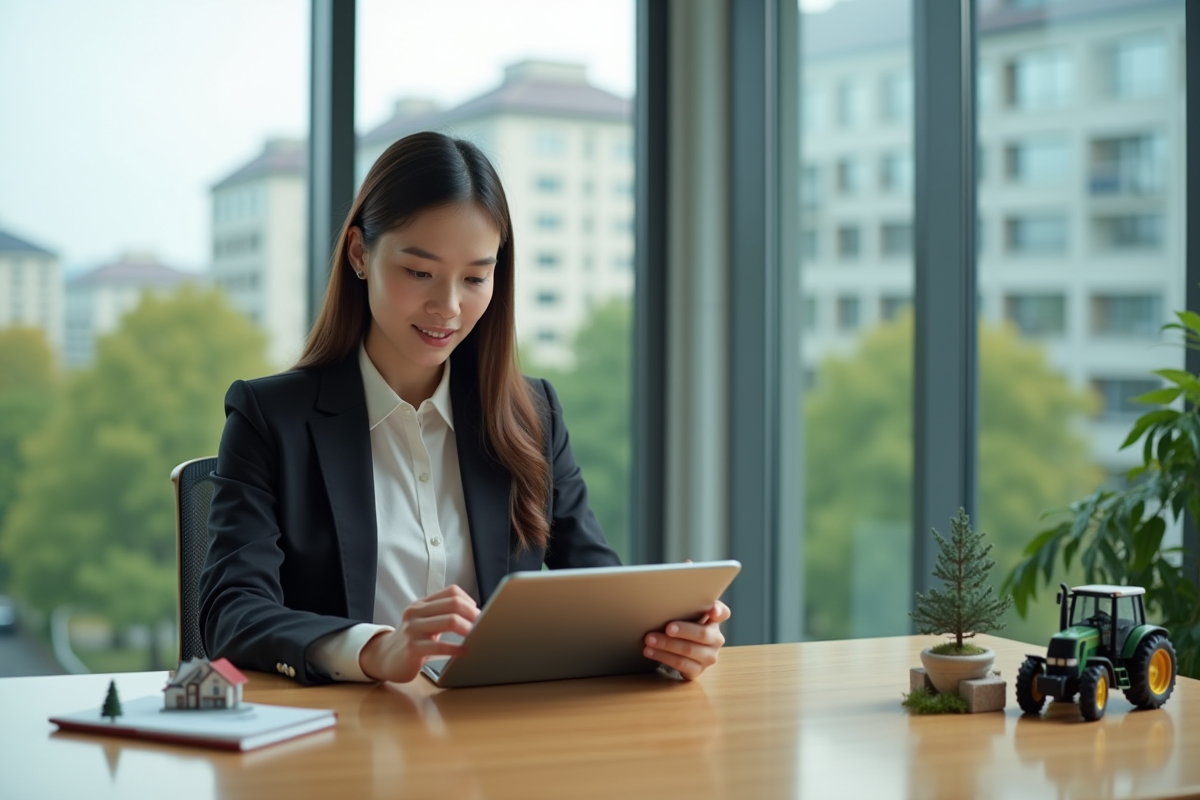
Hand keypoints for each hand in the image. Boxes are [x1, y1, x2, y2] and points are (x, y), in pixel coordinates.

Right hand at [359, 585, 478, 682]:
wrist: (385, 658)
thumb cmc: (412, 640)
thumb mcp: (424, 621)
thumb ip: (443, 614)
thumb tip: (475, 614)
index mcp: (422, 604)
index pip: (451, 592)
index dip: (469, 601)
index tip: (478, 613)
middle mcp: (415, 612)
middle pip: (453, 604)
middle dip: (472, 613)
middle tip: (484, 624)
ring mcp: (412, 629)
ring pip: (449, 621)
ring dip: (468, 628)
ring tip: (477, 636)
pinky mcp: (412, 648)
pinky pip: (439, 646)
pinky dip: (456, 649)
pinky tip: (465, 652)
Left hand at [644, 600, 730, 680]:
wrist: (680, 650)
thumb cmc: (683, 625)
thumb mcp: (687, 614)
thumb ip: (686, 606)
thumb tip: (668, 599)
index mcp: (714, 621)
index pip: (723, 613)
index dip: (718, 611)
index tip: (712, 610)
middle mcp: (716, 639)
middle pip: (702, 634)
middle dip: (683, 631)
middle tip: (667, 628)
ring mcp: (708, 657)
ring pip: (689, 650)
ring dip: (667, 645)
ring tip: (650, 640)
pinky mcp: (698, 670)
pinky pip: (681, 665)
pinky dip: (663, 657)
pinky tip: (651, 652)